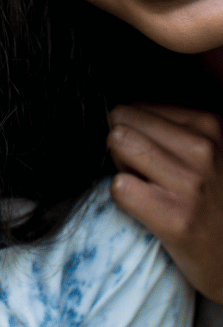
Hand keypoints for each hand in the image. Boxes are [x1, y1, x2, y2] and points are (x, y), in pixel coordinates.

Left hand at [108, 103, 222, 301]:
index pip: (137, 108)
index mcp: (210, 126)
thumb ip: (171, 129)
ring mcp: (190, 184)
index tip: (155, 156)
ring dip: (122, 168)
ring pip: (118, 144)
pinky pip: (119, 187)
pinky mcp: (175, 219)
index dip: (135, 132)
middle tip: (145, 173)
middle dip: (123, 145)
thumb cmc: (211, 201)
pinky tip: (147, 210)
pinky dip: (123, 198)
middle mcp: (203, 150)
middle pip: (121, 122)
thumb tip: (115, 114)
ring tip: (147, 188)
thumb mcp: (206, 153)